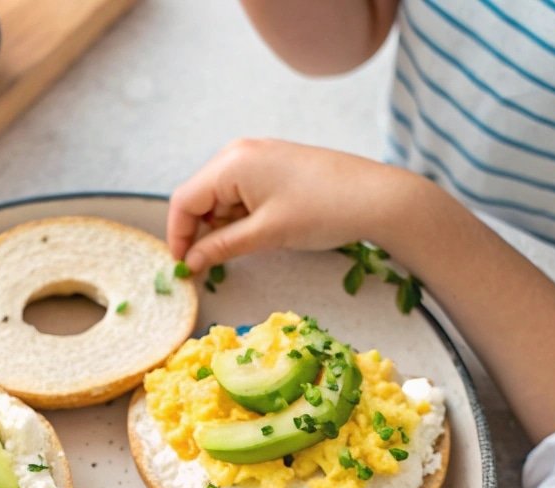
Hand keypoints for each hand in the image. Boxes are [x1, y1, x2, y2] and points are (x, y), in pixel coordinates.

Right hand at [167, 139, 409, 272]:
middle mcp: (238, 152)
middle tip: (208, 265)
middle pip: (199, 197)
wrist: (376, 197)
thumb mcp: (265, 234)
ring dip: (222, 227)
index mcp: (232, 163)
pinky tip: (256, 233)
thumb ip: (221, 247)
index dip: (178, 237)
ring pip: (219, 198)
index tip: (183, 268)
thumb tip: (191, 263)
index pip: (184, 201)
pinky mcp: (272, 166)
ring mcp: (256, 156)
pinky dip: (239, 217)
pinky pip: (240, 193)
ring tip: (244, 248)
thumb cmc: (322, 211)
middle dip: (200, 232)